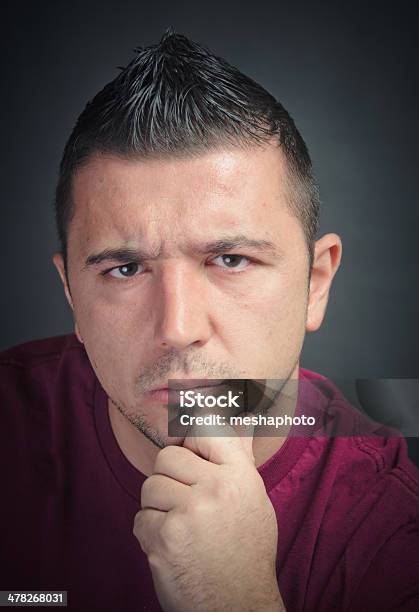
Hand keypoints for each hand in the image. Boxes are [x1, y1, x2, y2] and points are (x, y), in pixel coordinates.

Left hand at [133, 421, 284, 610]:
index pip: (204, 427)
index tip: (187, 451)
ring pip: (150, 486)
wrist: (239, 606)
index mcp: (239, 476)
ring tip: (182, 527)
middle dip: (170, 478)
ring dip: (158, 506)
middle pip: (167, 457)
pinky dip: (150, 532)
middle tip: (187, 503)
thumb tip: (241, 420)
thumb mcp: (254, 499)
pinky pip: (141, 518)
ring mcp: (188, 513)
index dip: (189, 437)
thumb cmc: (246, 550)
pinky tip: (173, 546)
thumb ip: (239, 459)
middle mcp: (215, 489)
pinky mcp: (164, 538)